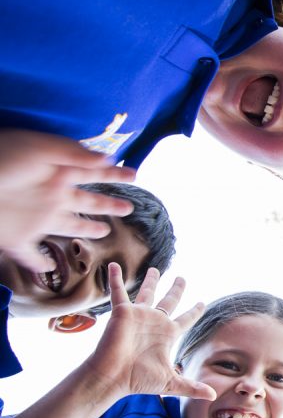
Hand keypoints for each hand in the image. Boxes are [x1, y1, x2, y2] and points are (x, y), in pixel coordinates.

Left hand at [0, 129, 135, 271]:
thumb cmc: (1, 160)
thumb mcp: (40, 148)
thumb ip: (74, 154)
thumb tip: (108, 157)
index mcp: (58, 176)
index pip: (94, 173)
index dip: (114, 173)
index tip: (134, 174)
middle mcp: (51, 198)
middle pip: (88, 202)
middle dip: (109, 204)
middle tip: (128, 207)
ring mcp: (35, 220)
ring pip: (67, 227)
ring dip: (86, 230)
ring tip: (102, 232)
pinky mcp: (16, 240)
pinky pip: (31, 256)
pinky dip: (40, 264)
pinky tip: (49, 269)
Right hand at [84, 264, 211, 401]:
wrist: (113, 378)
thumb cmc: (139, 379)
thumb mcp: (171, 382)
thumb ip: (192, 387)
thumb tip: (212, 396)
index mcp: (168, 334)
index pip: (186, 319)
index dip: (195, 311)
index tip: (202, 302)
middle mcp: (155, 322)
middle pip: (170, 300)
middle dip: (177, 289)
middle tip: (182, 278)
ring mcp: (139, 316)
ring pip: (148, 292)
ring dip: (152, 280)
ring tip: (157, 268)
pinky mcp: (122, 313)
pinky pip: (118, 292)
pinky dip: (114, 278)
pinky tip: (112, 265)